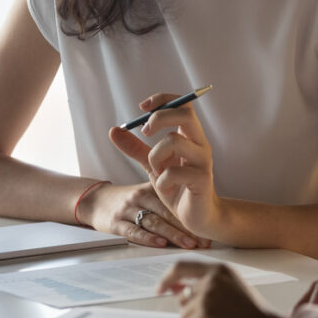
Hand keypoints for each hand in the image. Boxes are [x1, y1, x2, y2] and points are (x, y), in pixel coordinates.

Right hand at [77, 181, 209, 248]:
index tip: (207, 230)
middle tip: (203, 240)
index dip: (192, 216)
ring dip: (173, 235)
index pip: (175, 202)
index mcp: (152, 188)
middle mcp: (141, 197)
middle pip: (167, 213)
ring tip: (189, 244)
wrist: (94, 200)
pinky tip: (161, 244)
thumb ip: (168, 197)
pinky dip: (147, 238)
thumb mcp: (146, 190)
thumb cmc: (128, 199)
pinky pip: (133, 231)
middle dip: (187, 227)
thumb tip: (198, 212)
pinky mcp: (115, 223)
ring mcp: (128, 210)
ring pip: (154, 222)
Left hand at [109, 92, 222, 237]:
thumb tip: (114, 130)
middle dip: (160, 118)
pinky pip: (174, 172)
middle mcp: (200, 144)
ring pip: (174, 141)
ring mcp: (203, 161)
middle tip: (145, 132)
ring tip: (157, 173)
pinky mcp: (202, 180)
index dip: (162, 100)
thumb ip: (135, 148)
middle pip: (185, 114)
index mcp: (190, 136)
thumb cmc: (178, 188)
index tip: (142, 107)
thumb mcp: (153, 165)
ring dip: (156, 157)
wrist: (198, 217)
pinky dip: (162, 182)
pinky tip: (166, 191)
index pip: (183, 104)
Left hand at [157, 260, 283, 317]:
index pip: (182, 266)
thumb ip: (204, 286)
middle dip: (191, 311)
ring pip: (184, 314)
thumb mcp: (230, 290)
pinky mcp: (202, 314)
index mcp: (220, 269)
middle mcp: (211, 278)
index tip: (160, 287)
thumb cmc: (253, 315)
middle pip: (183, 296)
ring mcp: (206, 295)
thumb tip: (175, 290)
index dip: (168, 278)